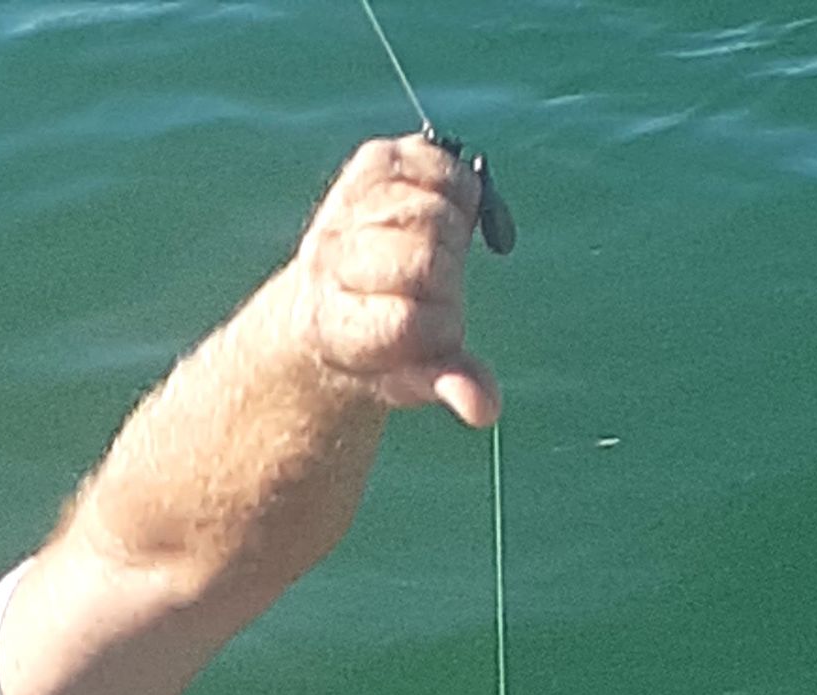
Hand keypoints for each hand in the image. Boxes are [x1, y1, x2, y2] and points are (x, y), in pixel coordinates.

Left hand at [289, 135, 500, 428]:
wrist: (337, 294)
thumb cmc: (380, 345)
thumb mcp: (408, 376)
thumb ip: (448, 384)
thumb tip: (485, 408)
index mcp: (337, 323)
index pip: (409, 322)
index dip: (441, 327)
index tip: (437, 332)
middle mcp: (331, 261)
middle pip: (424, 262)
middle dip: (447, 279)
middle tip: (437, 288)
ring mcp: (348, 208)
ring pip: (434, 213)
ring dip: (452, 235)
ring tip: (436, 250)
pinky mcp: (373, 164)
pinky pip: (439, 164)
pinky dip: (456, 186)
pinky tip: (441, 209)